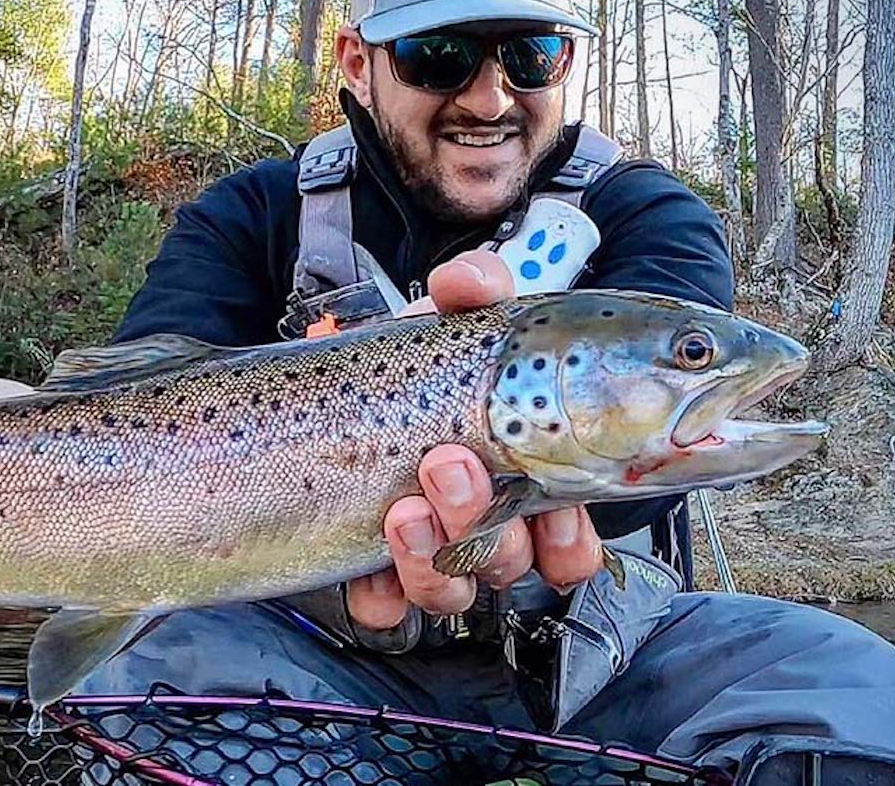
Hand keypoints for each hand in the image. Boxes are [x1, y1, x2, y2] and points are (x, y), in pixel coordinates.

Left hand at [346, 250, 603, 629]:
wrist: (324, 392)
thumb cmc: (407, 361)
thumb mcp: (445, 320)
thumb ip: (472, 290)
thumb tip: (470, 282)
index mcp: (525, 479)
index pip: (571, 543)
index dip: (570, 541)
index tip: (550, 502)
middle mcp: (485, 524)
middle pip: (515, 563)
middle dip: (486, 522)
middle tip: (447, 464)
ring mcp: (430, 550)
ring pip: (456, 589)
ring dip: (434, 555)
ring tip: (401, 505)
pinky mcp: (371, 572)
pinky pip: (387, 612)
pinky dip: (381, 592)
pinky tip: (368, 565)